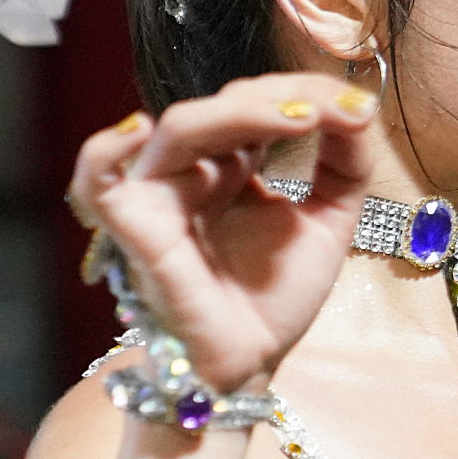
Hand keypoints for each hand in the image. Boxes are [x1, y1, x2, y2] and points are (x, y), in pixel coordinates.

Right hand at [70, 73, 383, 396]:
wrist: (252, 364)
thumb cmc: (275, 298)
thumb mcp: (329, 221)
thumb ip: (346, 165)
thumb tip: (358, 110)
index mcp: (231, 164)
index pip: (259, 104)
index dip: (307, 94)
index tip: (359, 108)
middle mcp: (192, 170)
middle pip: (227, 105)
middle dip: (286, 98)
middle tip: (339, 110)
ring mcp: (160, 196)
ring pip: (181, 127)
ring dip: (243, 112)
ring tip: (301, 117)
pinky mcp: (135, 230)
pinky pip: (98, 183)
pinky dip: (104, 151)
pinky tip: (138, 129)